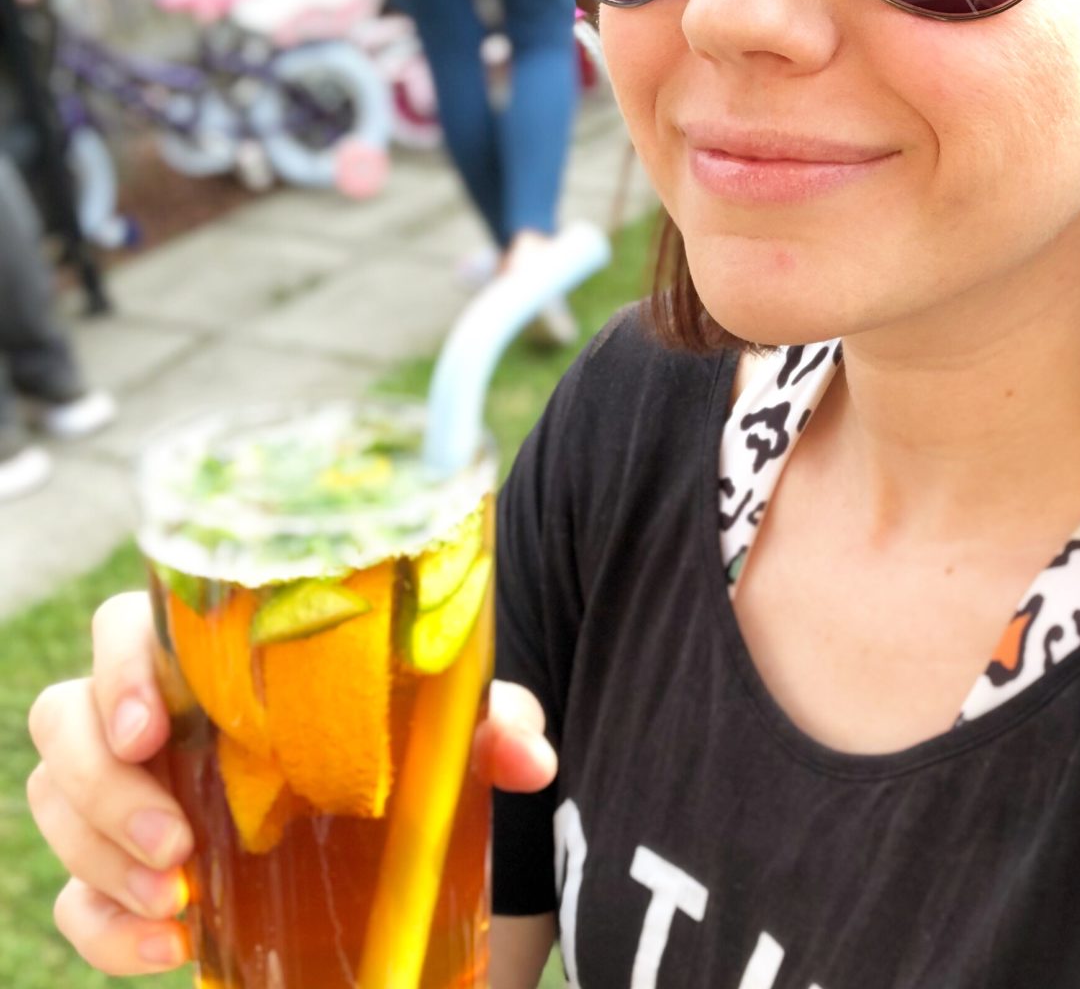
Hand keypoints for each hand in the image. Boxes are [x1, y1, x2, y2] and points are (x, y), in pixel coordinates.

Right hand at [28, 591, 557, 977]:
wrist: (380, 800)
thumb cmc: (401, 732)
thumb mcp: (448, 723)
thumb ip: (489, 724)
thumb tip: (530, 757)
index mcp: (218, 652)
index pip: (128, 626)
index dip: (119, 667)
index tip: (149, 726)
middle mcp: (158, 708)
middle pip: (67, 718)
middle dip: (106, 789)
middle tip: (178, 846)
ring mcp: (131, 786)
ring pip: (58, 800)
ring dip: (101, 857)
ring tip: (181, 901)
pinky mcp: (124, 863)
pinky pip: (72, 893)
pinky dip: (103, 925)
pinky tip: (168, 945)